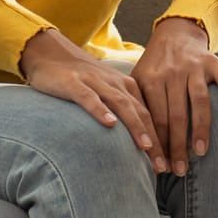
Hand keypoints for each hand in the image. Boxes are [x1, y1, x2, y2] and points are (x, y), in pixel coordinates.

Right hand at [20, 29, 162, 168]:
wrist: (49, 51)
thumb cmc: (81, 78)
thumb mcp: (106, 91)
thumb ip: (121, 109)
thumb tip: (137, 142)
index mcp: (126, 86)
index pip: (149, 114)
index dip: (161, 139)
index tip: (168, 163)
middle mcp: (115, 83)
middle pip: (141, 112)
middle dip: (154, 140)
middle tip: (162, 166)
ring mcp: (95, 82)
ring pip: (121, 104)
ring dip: (135, 126)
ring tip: (146, 147)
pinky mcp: (73, 83)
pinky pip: (89, 97)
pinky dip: (101, 110)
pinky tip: (109, 123)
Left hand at [132, 17, 217, 177]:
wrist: (175, 33)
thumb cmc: (155, 67)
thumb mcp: (138, 80)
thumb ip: (137, 106)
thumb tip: (136, 147)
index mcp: (150, 78)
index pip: (154, 118)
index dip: (157, 144)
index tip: (160, 168)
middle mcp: (172, 72)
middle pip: (175, 115)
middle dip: (177, 146)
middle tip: (179, 170)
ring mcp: (194, 66)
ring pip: (199, 101)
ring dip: (201, 129)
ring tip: (201, 153)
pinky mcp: (214, 62)